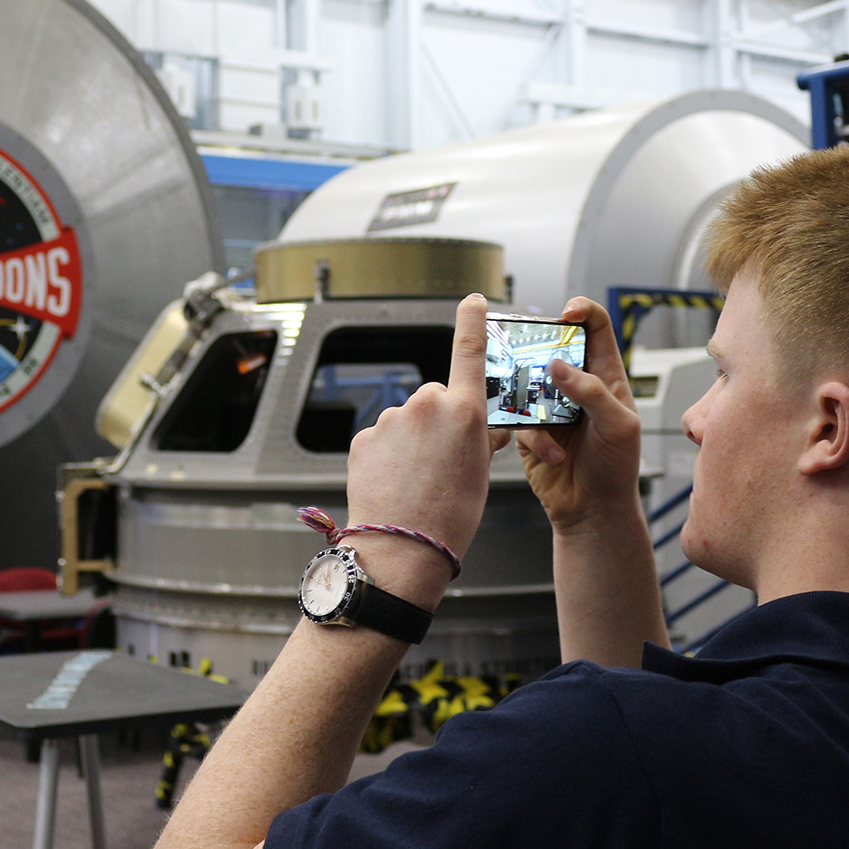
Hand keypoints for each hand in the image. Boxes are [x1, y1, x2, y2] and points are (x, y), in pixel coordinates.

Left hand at [346, 294, 507, 563]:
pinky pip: (382, 439)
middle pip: (437, 399)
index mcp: (465, 411)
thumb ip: (481, 440)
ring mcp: (391, 420)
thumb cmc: (450, 517)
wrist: (403, 548)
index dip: (472, 321)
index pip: (470, 351)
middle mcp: (426, 405)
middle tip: (443, 461)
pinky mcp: (364, 437)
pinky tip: (395, 483)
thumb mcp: (481, 474)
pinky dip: (388, 455)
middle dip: (440, 420)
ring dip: (412, 440)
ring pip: (407, 421)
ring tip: (417, 480)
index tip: (473, 300)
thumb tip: (483, 427)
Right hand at [513, 298, 642, 531]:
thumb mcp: (619, 425)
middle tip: (536, 359)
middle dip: (541, 352)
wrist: (593, 512)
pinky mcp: (528, 429)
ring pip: (526, 381)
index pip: (595, 329)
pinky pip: (518, 419)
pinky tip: (554, 454)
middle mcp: (574, 387)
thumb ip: (592, 391)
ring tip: (550, 423)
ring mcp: (549, 407)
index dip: (582, 312)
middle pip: (551, 348)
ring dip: (535, 402)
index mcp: (605, 377)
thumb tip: (556, 365)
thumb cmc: (617, 469)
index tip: (566, 312)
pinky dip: (534, 437)